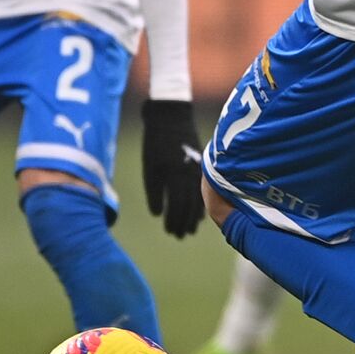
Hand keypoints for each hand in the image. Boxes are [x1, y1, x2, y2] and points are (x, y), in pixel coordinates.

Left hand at [141, 99, 205, 237]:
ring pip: (200, 201)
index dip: (174, 221)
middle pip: (190, 208)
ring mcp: (198, 173)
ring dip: (194, 217)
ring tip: (190, 230)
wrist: (172, 117)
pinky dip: (201, 204)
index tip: (170, 232)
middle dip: (184, 223)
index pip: (177, 208)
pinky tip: (199, 212)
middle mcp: (190, 178)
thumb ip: (153, 192)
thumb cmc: (156, 143)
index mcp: (176, 178)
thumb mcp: (150, 167)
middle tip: (180, 236)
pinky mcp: (201, 167)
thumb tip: (158, 214)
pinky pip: (204, 191)